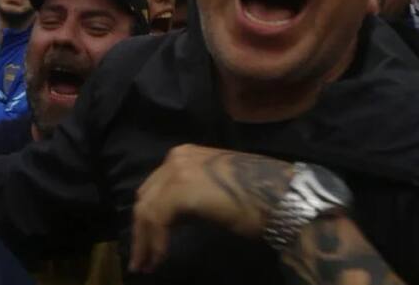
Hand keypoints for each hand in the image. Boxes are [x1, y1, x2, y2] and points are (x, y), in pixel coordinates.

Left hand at [131, 144, 292, 272]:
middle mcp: (175, 157)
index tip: (147, 244)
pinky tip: (161, 257)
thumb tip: (171, 220)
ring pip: (147, 210)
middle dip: (141, 231)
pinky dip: (156, 241)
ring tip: (146, 265)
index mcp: (183, 154)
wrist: (278, 195)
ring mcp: (177, 171)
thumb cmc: (254, 197)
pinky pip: (158, 219)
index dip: (147, 218)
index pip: (154, 188)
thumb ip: (188, 199)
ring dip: (144, 241)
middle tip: (141, 259)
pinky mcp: (181, 190)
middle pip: (145, 198)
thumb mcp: (212, 192)